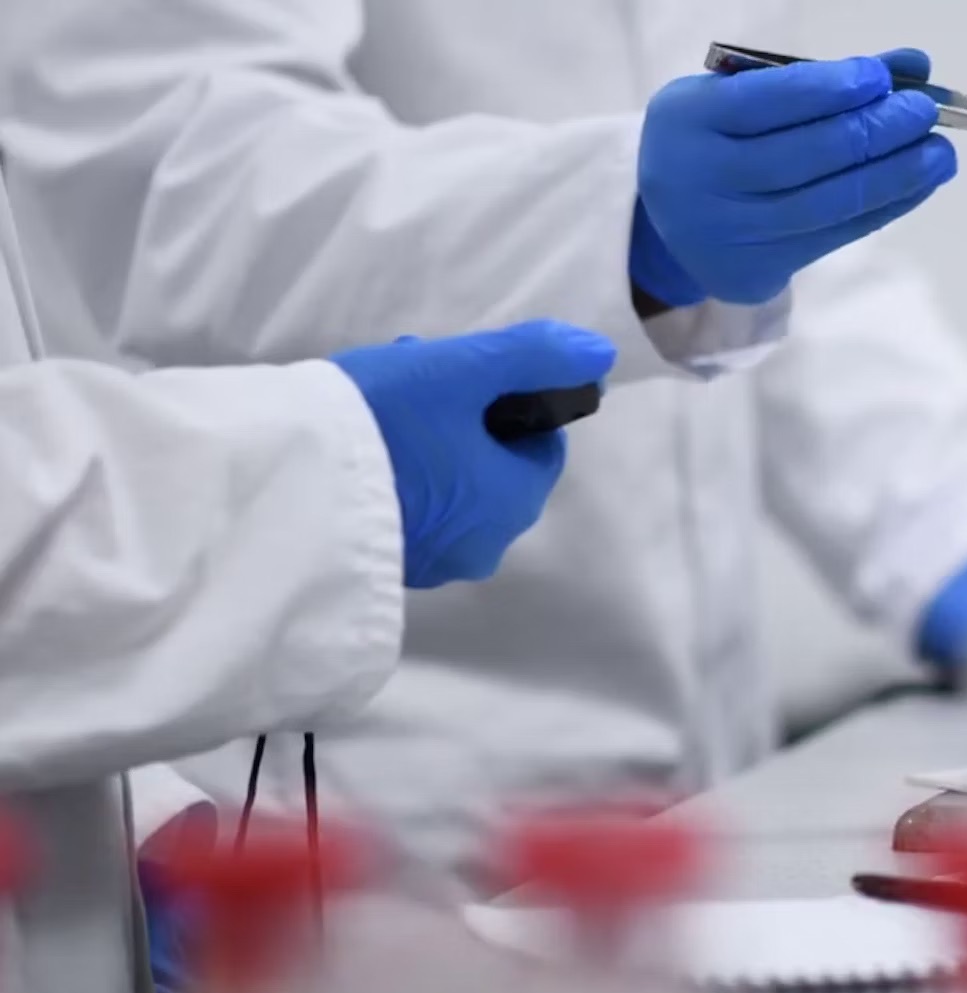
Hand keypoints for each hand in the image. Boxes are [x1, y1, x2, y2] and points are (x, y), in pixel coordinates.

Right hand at [330, 321, 615, 587]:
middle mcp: (481, 547)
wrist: (274, 486)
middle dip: (460, 418)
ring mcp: (427, 564)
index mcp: (513, 504)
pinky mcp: (378, 568)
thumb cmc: (380, 422)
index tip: (460, 377)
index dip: (508, 402)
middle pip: (490, 466)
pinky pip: (406, 511)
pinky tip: (354, 448)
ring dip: (425, 442)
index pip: (540, 446)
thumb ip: (533, 357)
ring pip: (447, 487)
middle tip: (410, 381)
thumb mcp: (460, 370)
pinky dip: (394, 477)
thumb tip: (598, 355)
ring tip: (374, 406)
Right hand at [630, 48, 956, 306]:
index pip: (769, 100)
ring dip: (894, 176)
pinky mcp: (758, 269)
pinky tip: (918, 185)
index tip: (881, 78)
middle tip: (923, 112)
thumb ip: (820, 76)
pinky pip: (835, 236)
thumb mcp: (744, 93)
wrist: (669, 217)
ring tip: (938, 153)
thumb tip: (912, 65)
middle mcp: (704, 179)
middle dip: (875, 130)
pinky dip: (884, 208)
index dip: (832, 88)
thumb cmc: (717, 137)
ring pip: (827, 203)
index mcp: (691, 118)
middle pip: (805, 155)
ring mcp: (730, 231)